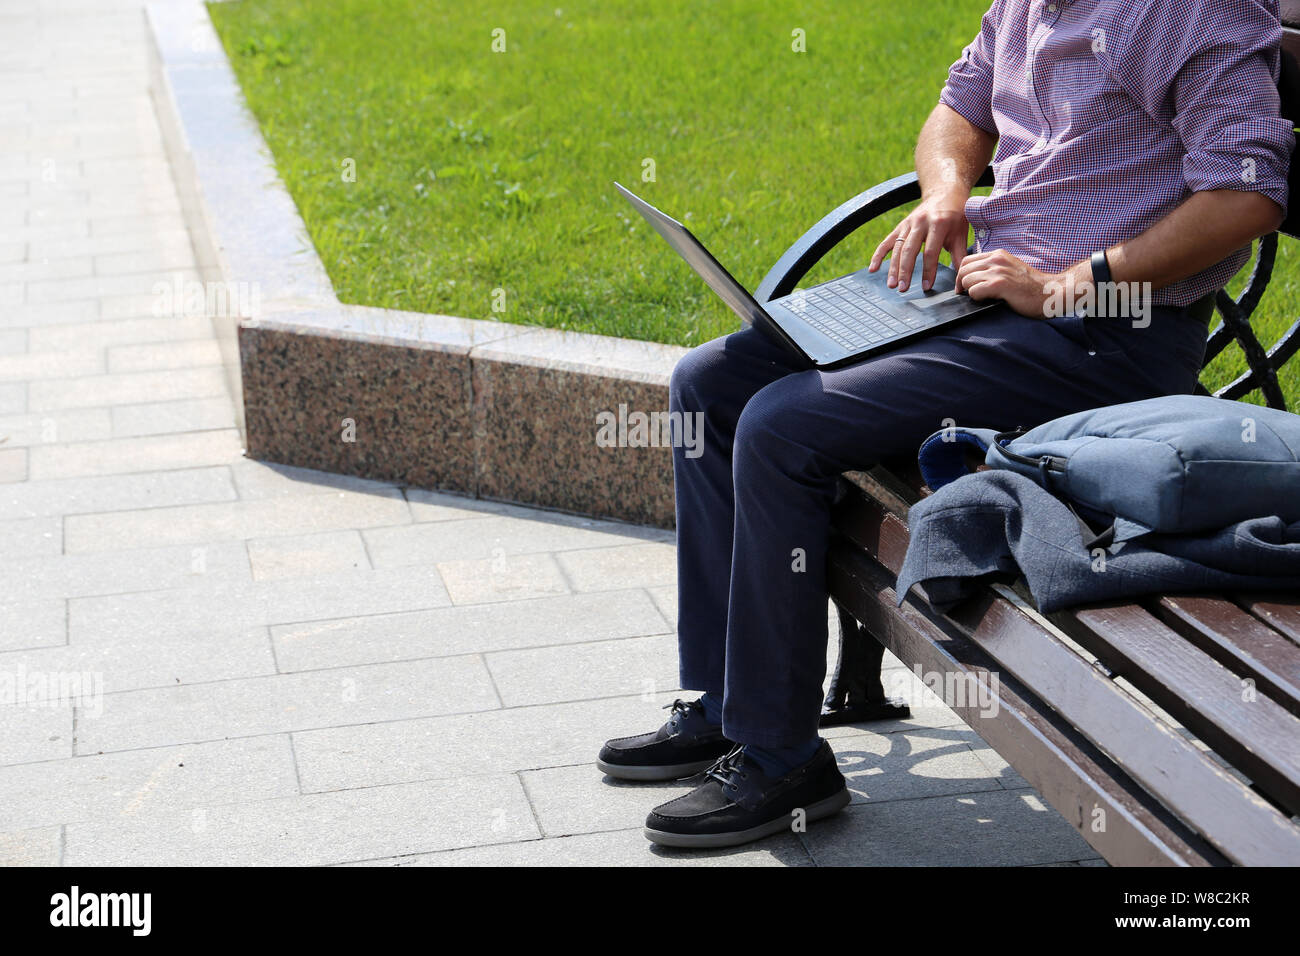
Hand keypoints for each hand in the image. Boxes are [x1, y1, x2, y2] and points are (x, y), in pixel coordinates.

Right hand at [868, 192, 970, 292]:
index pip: (931, 251)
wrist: (944, 192)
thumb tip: (962, 281)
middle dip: (905, 271)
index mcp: (938, 224)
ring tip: (891, 285)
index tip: (926, 286)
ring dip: (893, 268)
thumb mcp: (961, 233)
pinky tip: (873, 269)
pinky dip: (878, 255)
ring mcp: (908, 224)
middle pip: (910, 250)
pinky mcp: (900, 226)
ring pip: (897, 248)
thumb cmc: (956, 215)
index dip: (928, 270)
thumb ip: (959, 256)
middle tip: (903, 288)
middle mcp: (920, 223)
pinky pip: (887, 242)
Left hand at [956, 249, 1078, 317]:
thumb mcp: (1010, 270)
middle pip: (963, 269)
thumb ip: (993, 269)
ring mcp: (998, 271)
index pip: (967, 260)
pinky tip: (989, 300)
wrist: (1050, 292)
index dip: (962, 275)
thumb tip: (972, 278)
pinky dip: (977, 299)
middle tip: (968, 295)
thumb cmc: (1030, 286)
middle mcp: (997, 259)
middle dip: (962, 284)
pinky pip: (974, 291)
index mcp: (998, 254)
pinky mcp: (999, 284)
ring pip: (967, 280)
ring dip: (971, 292)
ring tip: (983, 297)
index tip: (965, 286)